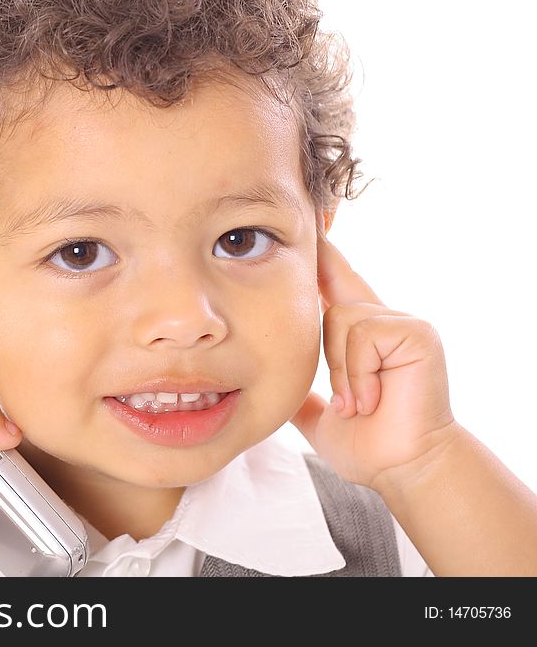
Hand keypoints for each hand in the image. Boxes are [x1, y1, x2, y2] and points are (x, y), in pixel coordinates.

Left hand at [290, 231, 458, 492]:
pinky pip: (360, 334)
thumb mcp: (318, 411)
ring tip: (355, 403)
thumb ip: (297, 390)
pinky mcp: (415, 332)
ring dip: (338, 372)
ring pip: (338, 319)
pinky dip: (355, 374)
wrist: (400, 468)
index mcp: (355, 333)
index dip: (316, 250)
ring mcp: (400, 322)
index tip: (306, 211)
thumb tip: (266, 385)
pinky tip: (369, 399)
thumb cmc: (366, 443)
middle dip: (321, 327)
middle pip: (328, 292)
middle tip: (339, 382)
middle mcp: (378, 318)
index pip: (330, 278)